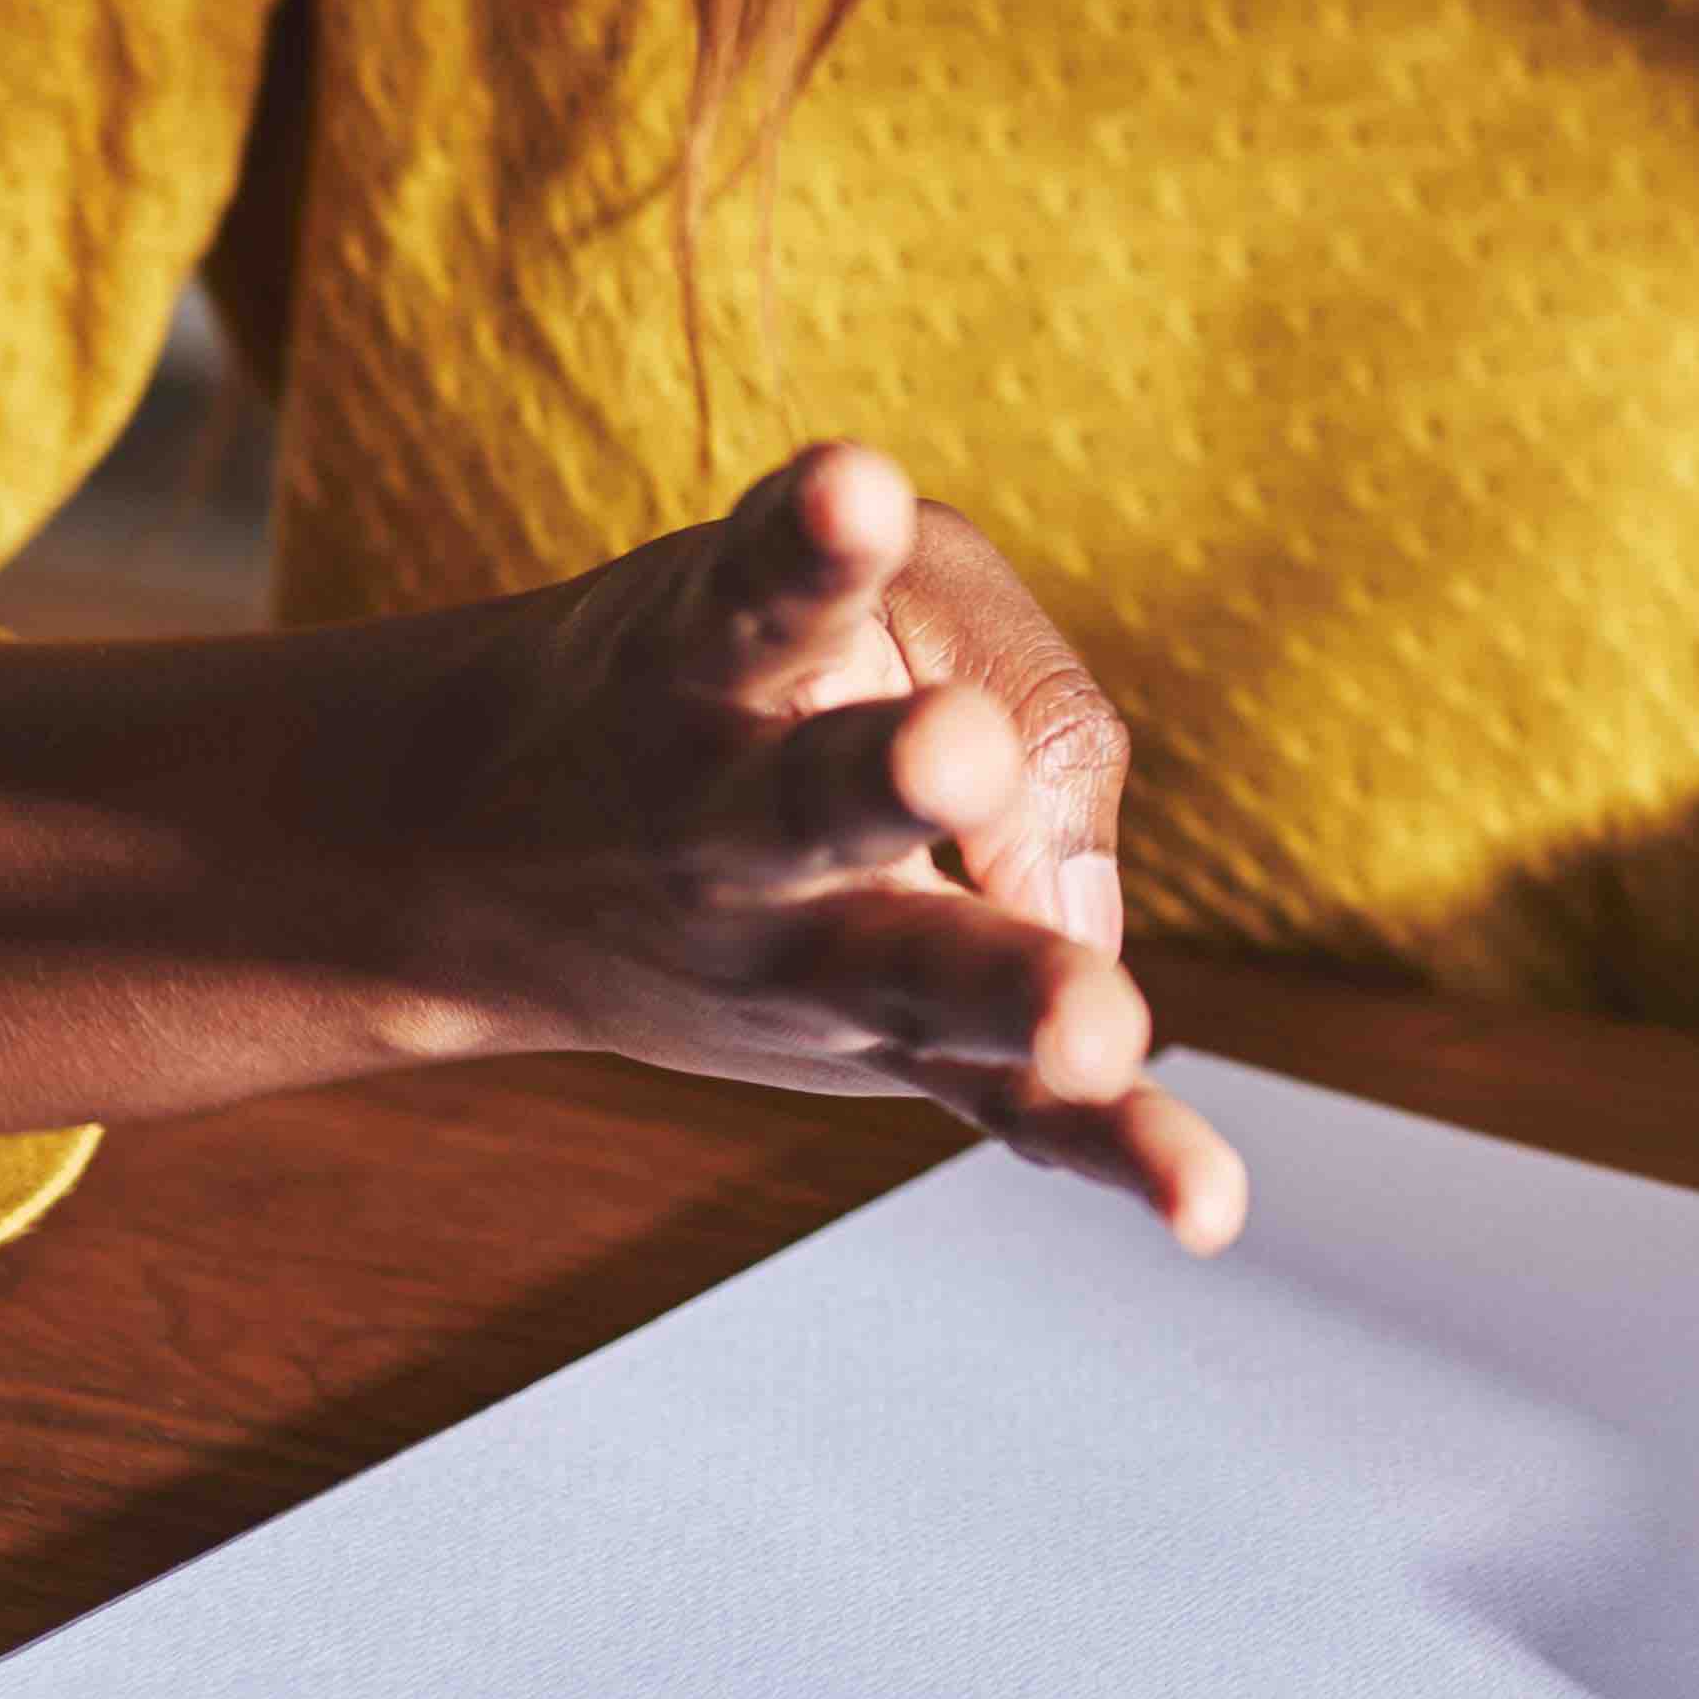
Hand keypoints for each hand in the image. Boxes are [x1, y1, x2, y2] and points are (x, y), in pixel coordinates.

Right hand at [387, 440, 1247, 1240]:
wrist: (488, 859)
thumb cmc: (740, 676)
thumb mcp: (852, 590)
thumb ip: (1014, 670)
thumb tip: (1085, 895)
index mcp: (708, 670)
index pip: (765, 597)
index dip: (815, 546)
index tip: (851, 488)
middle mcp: (739, 824)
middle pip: (816, 802)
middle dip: (891, 778)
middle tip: (957, 752)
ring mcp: (808, 952)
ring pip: (915, 975)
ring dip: (1010, 992)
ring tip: (1101, 1028)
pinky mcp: (890, 1047)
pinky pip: (1007, 1109)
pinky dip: (1115, 1151)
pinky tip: (1211, 1210)